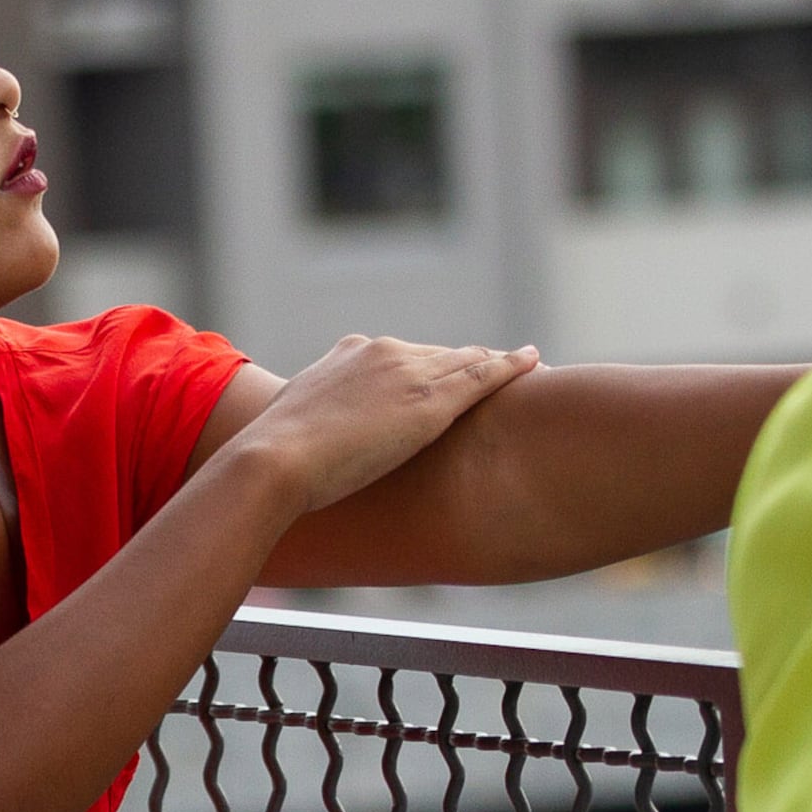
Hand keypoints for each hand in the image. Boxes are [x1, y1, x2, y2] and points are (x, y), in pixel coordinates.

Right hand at [223, 335, 537, 513]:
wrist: (277, 459)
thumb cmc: (276, 455)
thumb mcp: (294, 423)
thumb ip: (315, 420)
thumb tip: (307, 440)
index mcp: (350, 353)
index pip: (402, 357)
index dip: (426, 368)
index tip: (443, 375)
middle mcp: (384, 353)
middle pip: (439, 356)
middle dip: (466, 363)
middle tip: (499, 370)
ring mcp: (411, 373)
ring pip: (466, 361)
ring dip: (497, 364)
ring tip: (526, 365)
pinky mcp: (432, 401)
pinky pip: (484, 375)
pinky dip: (512, 366)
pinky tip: (534, 361)